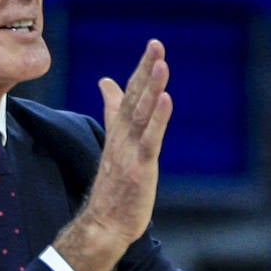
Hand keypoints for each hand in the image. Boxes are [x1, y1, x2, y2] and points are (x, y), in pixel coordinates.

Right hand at [54, 39, 172, 270]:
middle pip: (135, 98)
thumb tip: (106, 87)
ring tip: (161, 64)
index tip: (152, 47)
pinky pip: (150, 139)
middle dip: (146, 70)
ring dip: (151, 88)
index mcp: (119, 134)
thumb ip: (113, 116)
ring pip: (141, 114)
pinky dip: (158, 118)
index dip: (141, 72)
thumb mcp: (115, 148)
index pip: (130, 96)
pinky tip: (165, 99)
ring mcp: (130, 152)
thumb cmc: (113, 190)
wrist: (104, 225)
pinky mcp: (139, 167)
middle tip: (156, 45)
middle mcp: (122, 138)